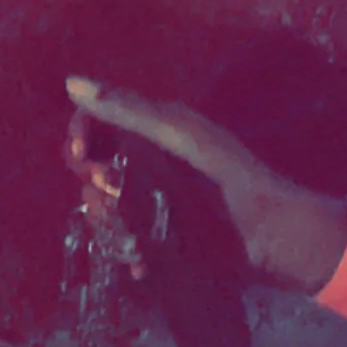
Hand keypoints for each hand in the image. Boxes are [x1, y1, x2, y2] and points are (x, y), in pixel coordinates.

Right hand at [64, 77, 346, 294]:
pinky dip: (127, 252)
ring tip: (134, 232)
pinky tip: (141, 263)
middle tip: (112, 193)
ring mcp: (153, 203)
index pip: (95, 126)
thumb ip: (130, 110)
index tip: (81, 155)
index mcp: (153, 132)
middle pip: (92, 167)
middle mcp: (149, 164)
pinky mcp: (161, 239)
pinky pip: (125, 243)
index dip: (80, 136)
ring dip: (108, 220)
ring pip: (103, 208)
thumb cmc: (233, 178)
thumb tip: (71, 83)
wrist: (276, 236)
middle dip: (92, 182)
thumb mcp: (181, 136)